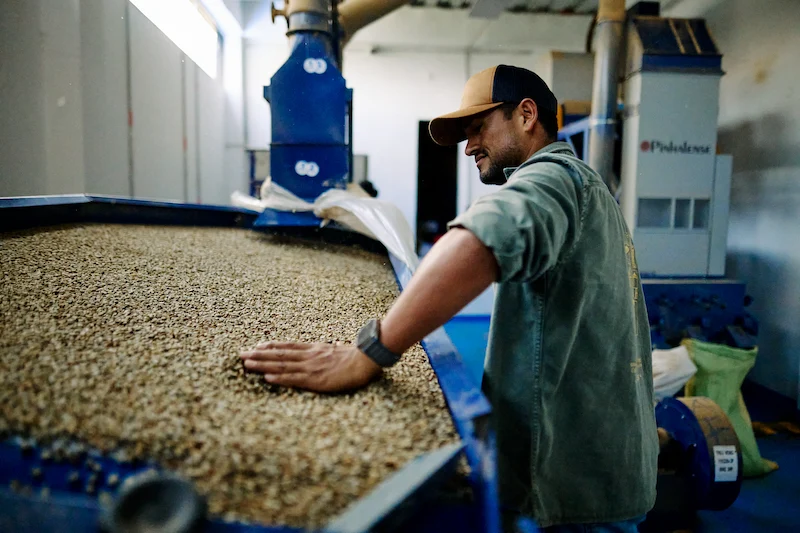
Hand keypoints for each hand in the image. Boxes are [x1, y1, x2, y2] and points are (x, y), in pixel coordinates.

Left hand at [239, 341, 381, 392]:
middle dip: (259, 355)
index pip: (287, 347)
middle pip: (279, 355)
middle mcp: (308, 356)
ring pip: (282, 366)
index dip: (271, 347)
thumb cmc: (355, 356)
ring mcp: (311, 368)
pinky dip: (279, 378)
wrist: (365, 359)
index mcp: (314, 349)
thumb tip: (327, 348)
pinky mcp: (315, 380)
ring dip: (263, 364)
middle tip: (241, 354)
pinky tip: (267, 378)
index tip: (256, 346)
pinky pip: (294, 379)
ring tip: (247, 364)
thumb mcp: (337, 349)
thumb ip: (327, 350)